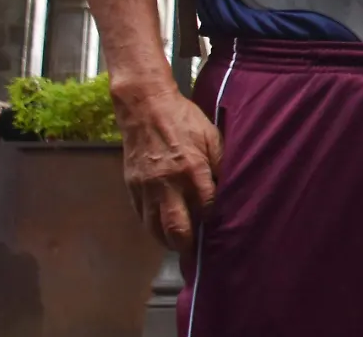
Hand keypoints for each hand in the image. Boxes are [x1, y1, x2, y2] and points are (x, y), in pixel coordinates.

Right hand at [112, 80, 222, 252]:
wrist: (145, 107)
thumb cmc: (183, 119)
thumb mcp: (211, 136)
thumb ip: (222, 162)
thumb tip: (230, 186)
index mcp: (192, 169)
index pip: (206, 207)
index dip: (212, 221)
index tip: (218, 229)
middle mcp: (167, 183)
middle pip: (177, 228)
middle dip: (187, 246)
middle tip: (196, 254)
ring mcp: (146, 187)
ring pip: (155, 228)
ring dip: (167, 241)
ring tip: (179, 246)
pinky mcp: (131, 187)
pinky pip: (141, 216)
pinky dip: (152, 227)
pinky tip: (161, 229)